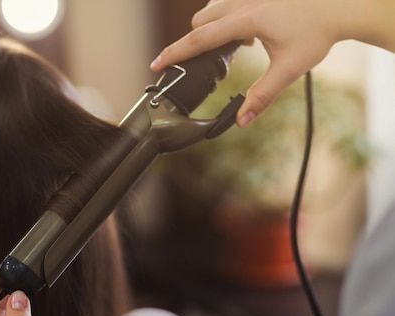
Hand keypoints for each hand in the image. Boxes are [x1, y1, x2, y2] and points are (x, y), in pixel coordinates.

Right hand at [150, 0, 350, 126]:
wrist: (341, 5)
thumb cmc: (318, 34)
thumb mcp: (288, 69)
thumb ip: (262, 97)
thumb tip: (241, 122)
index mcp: (247, 20)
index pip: (199, 39)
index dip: (174, 53)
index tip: (156, 64)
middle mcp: (243, 1)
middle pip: (200, 22)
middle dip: (196, 42)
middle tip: (210, 64)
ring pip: (211, 9)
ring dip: (213, 28)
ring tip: (238, 48)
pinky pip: (227, 2)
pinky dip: (227, 18)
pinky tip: (250, 33)